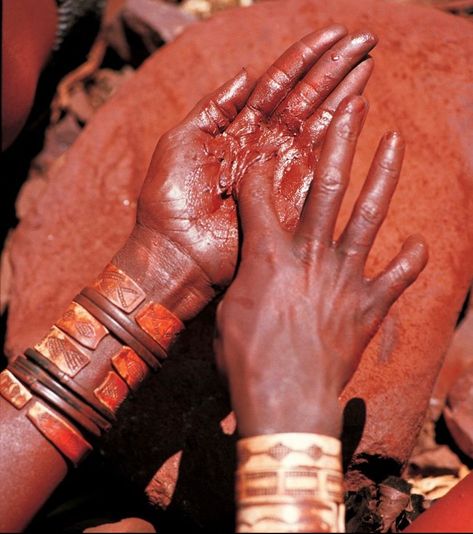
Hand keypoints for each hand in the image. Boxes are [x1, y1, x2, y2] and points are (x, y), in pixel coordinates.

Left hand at [134, 26, 376, 297]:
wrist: (175, 250)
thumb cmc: (168, 200)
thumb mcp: (182, 141)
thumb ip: (215, 107)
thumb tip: (245, 72)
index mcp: (237, 128)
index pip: (276, 83)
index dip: (304, 57)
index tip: (333, 34)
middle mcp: (263, 144)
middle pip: (304, 97)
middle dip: (333, 68)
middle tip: (366, 40)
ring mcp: (280, 169)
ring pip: (317, 121)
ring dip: (343, 92)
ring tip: (368, 63)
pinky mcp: (291, 195)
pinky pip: (318, 158)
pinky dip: (338, 133)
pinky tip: (357, 106)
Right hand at [214, 95, 428, 437]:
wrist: (284, 402)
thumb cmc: (244, 360)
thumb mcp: (228, 313)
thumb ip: (244, 281)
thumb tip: (249, 271)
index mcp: (268, 255)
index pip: (259, 195)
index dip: (257, 170)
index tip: (260, 153)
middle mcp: (310, 255)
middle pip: (327, 186)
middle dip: (340, 142)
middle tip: (353, 106)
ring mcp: (344, 278)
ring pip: (368, 215)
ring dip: (383, 175)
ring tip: (395, 141)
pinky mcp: (368, 307)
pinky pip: (398, 276)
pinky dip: (411, 258)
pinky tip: (420, 241)